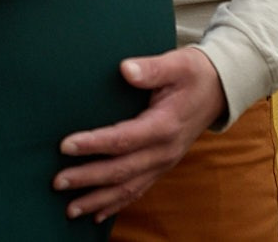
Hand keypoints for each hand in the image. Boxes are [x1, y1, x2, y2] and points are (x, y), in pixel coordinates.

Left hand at [51, 46, 225, 222]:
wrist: (220, 90)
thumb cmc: (195, 73)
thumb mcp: (178, 63)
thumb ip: (151, 68)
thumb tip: (125, 69)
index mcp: (165, 125)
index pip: (123, 139)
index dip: (93, 144)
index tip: (65, 145)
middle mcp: (164, 151)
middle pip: (121, 171)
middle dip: (87, 179)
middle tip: (57, 182)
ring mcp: (164, 162)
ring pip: (128, 188)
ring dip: (98, 200)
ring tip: (70, 209)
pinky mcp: (162, 166)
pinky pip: (138, 191)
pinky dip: (116, 205)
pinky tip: (97, 214)